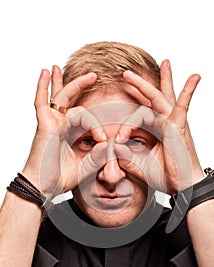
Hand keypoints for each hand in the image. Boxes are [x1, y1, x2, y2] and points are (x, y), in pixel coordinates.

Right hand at [22, 66, 106, 197]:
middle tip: (95, 75)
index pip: (86, 116)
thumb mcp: (88, 166)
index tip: (104, 139)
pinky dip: (42, 87)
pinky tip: (45, 73)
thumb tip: (111, 144)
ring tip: (87, 74)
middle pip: (73, 98)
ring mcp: (52, 123)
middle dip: (82, 85)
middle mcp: (62, 124)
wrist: (45, 187)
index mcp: (72, 131)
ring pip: (63, 97)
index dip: (97, 125)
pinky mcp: (44, 125)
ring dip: (73, 84)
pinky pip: (41, 103)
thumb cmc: (61, 177)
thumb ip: (99, 156)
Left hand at [116, 60, 204, 193]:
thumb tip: (112, 148)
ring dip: (148, 85)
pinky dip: (188, 92)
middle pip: (149, 99)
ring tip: (142, 70)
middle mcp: (164, 122)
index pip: (138, 115)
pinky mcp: (179, 127)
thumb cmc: (166, 175)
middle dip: (138, 85)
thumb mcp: (138, 164)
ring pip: (158, 98)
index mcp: (155, 129)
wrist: (182, 186)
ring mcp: (172, 123)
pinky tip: (194, 78)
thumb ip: (125, 156)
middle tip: (125, 73)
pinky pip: (182, 107)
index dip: (125, 125)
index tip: (119, 140)